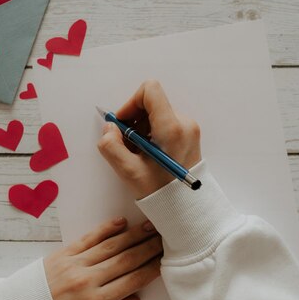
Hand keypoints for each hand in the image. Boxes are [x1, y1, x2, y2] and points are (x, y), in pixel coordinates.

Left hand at [44, 217, 161, 299]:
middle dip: (148, 248)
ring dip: (133, 235)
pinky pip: (89, 238)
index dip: (151, 269)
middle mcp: (86, 280)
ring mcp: (74, 263)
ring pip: (111, 246)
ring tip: (150, 226)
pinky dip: (106, 229)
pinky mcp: (63, 253)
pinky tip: (121, 222)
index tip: (164, 261)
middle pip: (126, 260)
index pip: (132, 281)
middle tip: (165, 238)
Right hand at [98, 80, 201, 198]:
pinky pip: (165, 125)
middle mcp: (183, 123)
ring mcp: (188, 129)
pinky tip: (148, 155)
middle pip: (152, 104)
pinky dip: (151, 135)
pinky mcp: (189, 136)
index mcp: (171, 128)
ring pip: (157, 115)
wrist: (188, 208)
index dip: (130, 103)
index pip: (150, 91)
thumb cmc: (162, 193)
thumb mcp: (130, 172)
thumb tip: (110, 129)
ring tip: (137, 154)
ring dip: (141, 129)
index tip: (123, 123)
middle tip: (126, 144)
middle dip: (133, 120)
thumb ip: (112, 147)